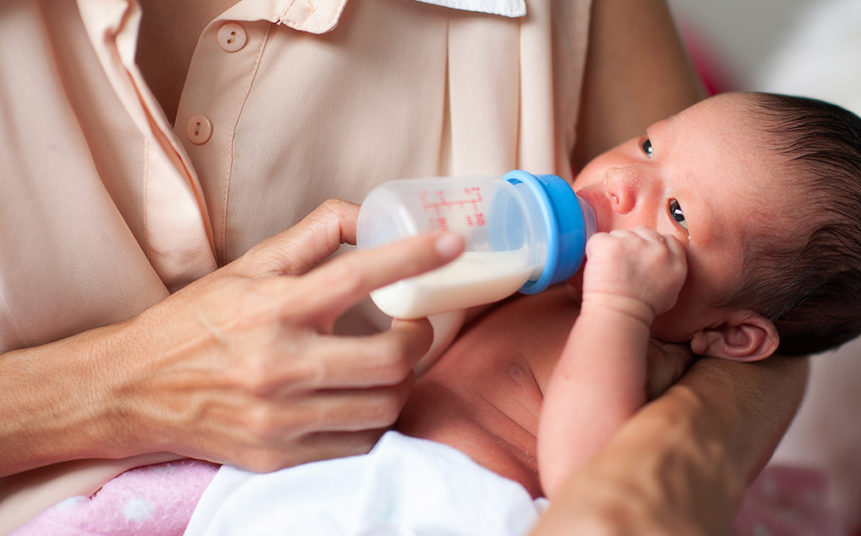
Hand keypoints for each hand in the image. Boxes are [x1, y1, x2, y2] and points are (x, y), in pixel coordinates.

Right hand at [101, 200, 463, 470]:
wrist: (131, 390)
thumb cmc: (195, 322)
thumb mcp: (247, 267)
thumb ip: (312, 236)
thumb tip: (367, 214)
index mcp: (272, 308)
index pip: (357, 274)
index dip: (413, 255)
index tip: (452, 243)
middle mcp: (278, 365)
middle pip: (390, 357)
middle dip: (418, 338)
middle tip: (412, 326)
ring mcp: (280, 419)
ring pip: (384, 405)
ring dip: (402, 381)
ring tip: (389, 364)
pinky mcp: (279, 457)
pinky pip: (359, 444)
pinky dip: (374, 419)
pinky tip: (362, 399)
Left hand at [581, 227, 686, 320]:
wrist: (620, 314)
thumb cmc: (641, 309)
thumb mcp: (671, 292)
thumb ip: (669, 270)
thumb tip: (661, 261)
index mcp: (674, 260)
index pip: (667, 239)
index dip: (652, 246)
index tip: (642, 256)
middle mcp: (657, 248)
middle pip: (643, 233)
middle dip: (632, 245)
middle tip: (623, 265)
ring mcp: (633, 243)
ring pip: (620, 234)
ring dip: (614, 247)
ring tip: (611, 270)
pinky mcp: (610, 243)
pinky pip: (599, 239)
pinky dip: (595, 251)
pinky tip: (599, 266)